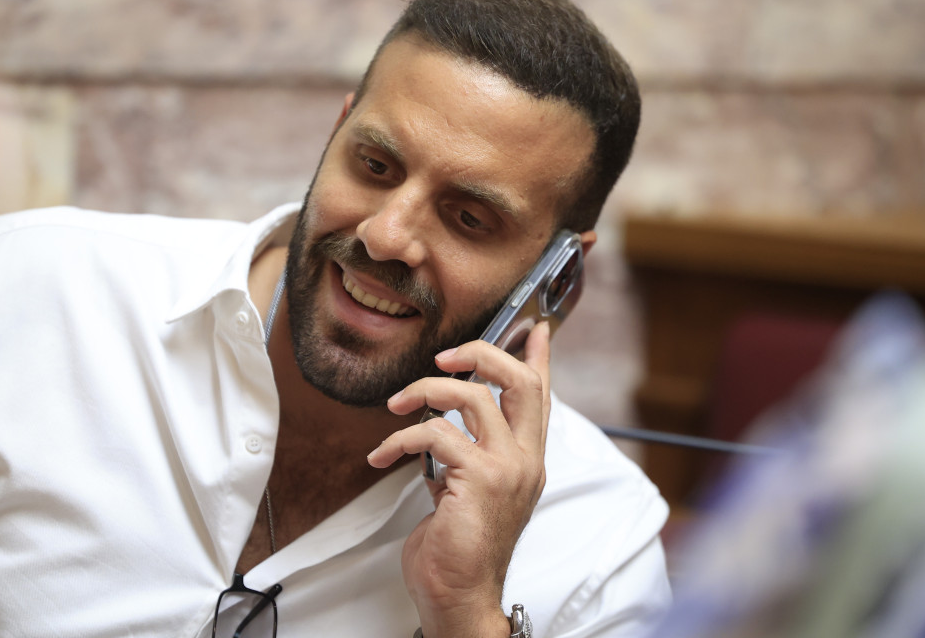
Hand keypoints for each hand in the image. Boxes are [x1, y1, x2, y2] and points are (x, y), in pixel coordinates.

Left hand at [367, 322, 552, 637]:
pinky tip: (382, 455)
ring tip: (397, 405)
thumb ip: (467, 456)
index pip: (541, 398)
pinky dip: (399, 439)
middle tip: (446, 356)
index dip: (539, 358)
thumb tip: (444, 429)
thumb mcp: (468, 491)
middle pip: (519, 381)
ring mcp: (507, 469)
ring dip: (424, 391)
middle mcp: (526, 461)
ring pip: (471, 396)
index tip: (537, 328)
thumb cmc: (460, 548)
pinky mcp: (479, 479)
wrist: (459, 596)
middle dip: (482, 353)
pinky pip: (434, 434)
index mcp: (527, 460)